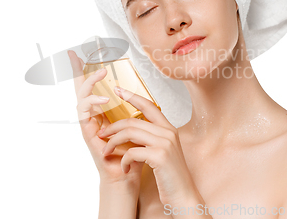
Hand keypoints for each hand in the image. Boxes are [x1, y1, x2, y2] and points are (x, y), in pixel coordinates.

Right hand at [67, 50, 144, 190]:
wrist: (125, 175)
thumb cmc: (129, 152)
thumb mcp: (135, 125)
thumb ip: (133, 109)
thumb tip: (139, 93)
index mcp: (102, 111)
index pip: (92, 86)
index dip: (87, 70)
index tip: (82, 53)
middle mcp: (91, 115)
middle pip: (80, 88)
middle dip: (76, 69)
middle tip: (75, 54)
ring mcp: (87, 123)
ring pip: (80, 96)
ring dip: (89, 82)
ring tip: (101, 73)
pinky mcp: (86, 132)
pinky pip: (84, 113)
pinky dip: (93, 103)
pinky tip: (104, 99)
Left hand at [97, 85, 201, 207]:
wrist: (184, 196)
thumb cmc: (171, 176)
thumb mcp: (164, 151)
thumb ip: (152, 138)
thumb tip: (133, 129)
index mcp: (169, 129)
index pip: (149, 106)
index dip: (132, 96)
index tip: (118, 90)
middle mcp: (168, 132)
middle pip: (133, 121)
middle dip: (113, 127)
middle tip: (102, 134)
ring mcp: (165, 143)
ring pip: (130, 133)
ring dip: (114, 143)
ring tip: (107, 152)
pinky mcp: (159, 156)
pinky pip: (132, 152)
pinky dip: (124, 160)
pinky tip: (125, 168)